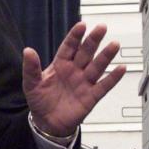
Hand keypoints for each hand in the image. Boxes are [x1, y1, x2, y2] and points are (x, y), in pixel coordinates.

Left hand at [22, 22, 125, 136]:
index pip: (69, 47)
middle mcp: (74, 71)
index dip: (75, 36)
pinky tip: (121, 68)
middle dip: (93, 40)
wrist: (47, 123)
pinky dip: (113, 78)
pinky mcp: (91, 97)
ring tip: (114, 44)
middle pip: (86, 52)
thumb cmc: (40, 101)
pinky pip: (104, 86)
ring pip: (97, 66)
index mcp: (60, 64)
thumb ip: (31, 68)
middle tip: (101, 28)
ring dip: (106, 56)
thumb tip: (27, 51)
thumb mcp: (31, 84)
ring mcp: (84, 83)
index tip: (82, 25)